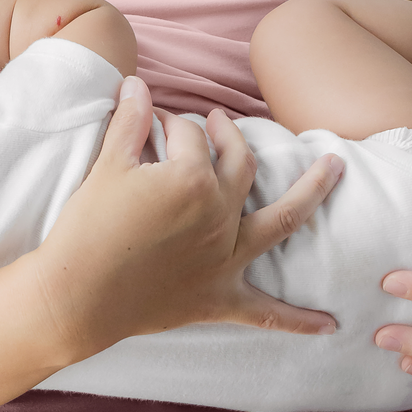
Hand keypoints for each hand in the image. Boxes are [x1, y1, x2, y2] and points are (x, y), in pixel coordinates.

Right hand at [31, 79, 344, 358]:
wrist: (74, 296)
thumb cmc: (86, 230)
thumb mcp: (107, 167)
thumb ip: (130, 121)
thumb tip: (138, 85)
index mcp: (192, 179)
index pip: (190, 138)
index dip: (169, 125)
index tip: (154, 123)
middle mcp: (219, 214)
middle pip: (238, 162)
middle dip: (229, 136)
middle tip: (218, 124)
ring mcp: (226, 258)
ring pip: (283, 219)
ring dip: (314, 192)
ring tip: (337, 167)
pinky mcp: (218, 298)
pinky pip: (267, 312)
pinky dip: (299, 321)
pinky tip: (332, 326)